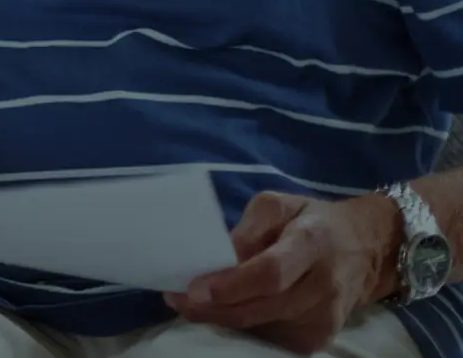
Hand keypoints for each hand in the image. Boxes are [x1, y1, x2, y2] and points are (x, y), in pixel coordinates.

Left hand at [166, 191, 397, 354]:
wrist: (368, 249)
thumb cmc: (312, 220)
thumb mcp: (279, 205)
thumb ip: (248, 229)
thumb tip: (218, 256)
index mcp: (312, 243)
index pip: (270, 273)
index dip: (231, 285)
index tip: (193, 289)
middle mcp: (323, 285)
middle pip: (262, 307)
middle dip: (213, 308)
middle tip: (176, 300)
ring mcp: (326, 317)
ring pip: (262, 327)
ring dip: (223, 318)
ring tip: (193, 303)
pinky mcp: (321, 338)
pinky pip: (272, 339)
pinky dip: (245, 327)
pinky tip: (227, 312)